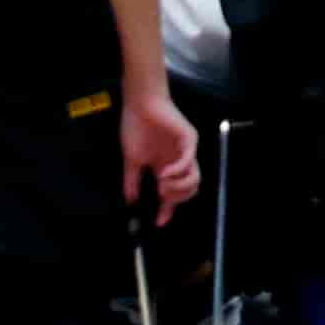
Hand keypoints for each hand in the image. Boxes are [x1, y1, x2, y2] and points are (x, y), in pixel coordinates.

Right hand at [115, 90, 198, 223]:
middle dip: (176, 198)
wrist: (139, 103)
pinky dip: (177, 171)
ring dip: (178, 188)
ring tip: (162, 184)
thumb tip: (129, 200)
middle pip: (190, 190)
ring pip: (195, 179)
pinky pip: (189, 160)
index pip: (173, 195)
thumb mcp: (132, 159)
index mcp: (167, 167)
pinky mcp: (188, 139)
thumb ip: (132, 180)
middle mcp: (179, 161)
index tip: (159, 222)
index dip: (168, 210)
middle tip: (160, 194)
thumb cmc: (136, 126)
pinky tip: (164, 173)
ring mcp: (185, 150)